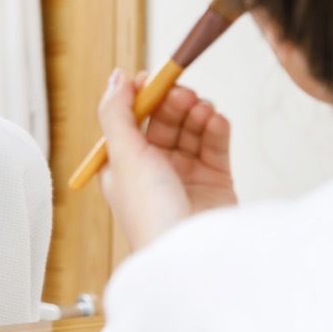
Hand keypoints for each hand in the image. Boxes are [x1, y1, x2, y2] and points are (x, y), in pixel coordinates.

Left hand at [98, 69, 235, 249]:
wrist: (191, 254)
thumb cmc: (150, 213)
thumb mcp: (123, 156)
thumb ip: (116, 112)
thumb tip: (117, 77)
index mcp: (122, 166)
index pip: (130, 120)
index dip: (142, 96)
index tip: (154, 78)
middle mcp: (152, 170)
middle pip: (163, 121)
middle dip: (173, 103)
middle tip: (183, 93)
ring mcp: (185, 176)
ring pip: (190, 129)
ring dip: (196, 113)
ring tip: (203, 109)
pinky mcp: (214, 182)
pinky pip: (214, 144)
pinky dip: (215, 128)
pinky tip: (216, 121)